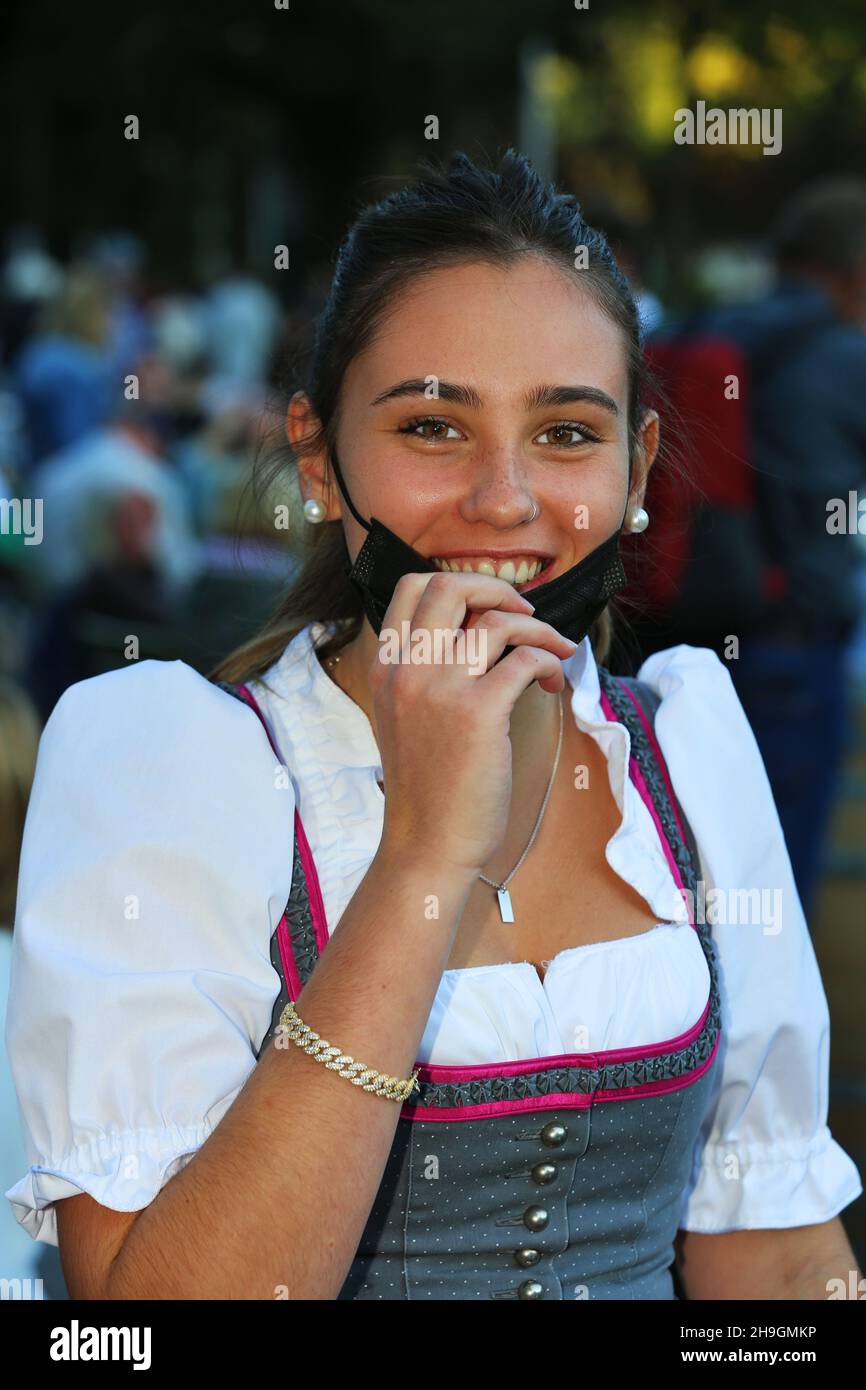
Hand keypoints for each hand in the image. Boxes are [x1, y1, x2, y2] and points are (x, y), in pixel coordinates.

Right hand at [369, 571, 576, 878]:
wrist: (427, 844)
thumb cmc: (428, 786)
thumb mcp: (406, 717)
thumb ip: (427, 671)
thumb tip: (481, 630)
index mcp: (386, 668)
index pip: (411, 587)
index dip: (459, 584)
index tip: (490, 607)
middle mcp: (406, 670)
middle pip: (449, 586)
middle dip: (498, 591)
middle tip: (526, 616)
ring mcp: (440, 689)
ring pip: (497, 622)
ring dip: (538, 631)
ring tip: (553, 654)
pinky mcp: (478, 713)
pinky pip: (525, 660)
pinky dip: (548, 662)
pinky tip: (551, 682)